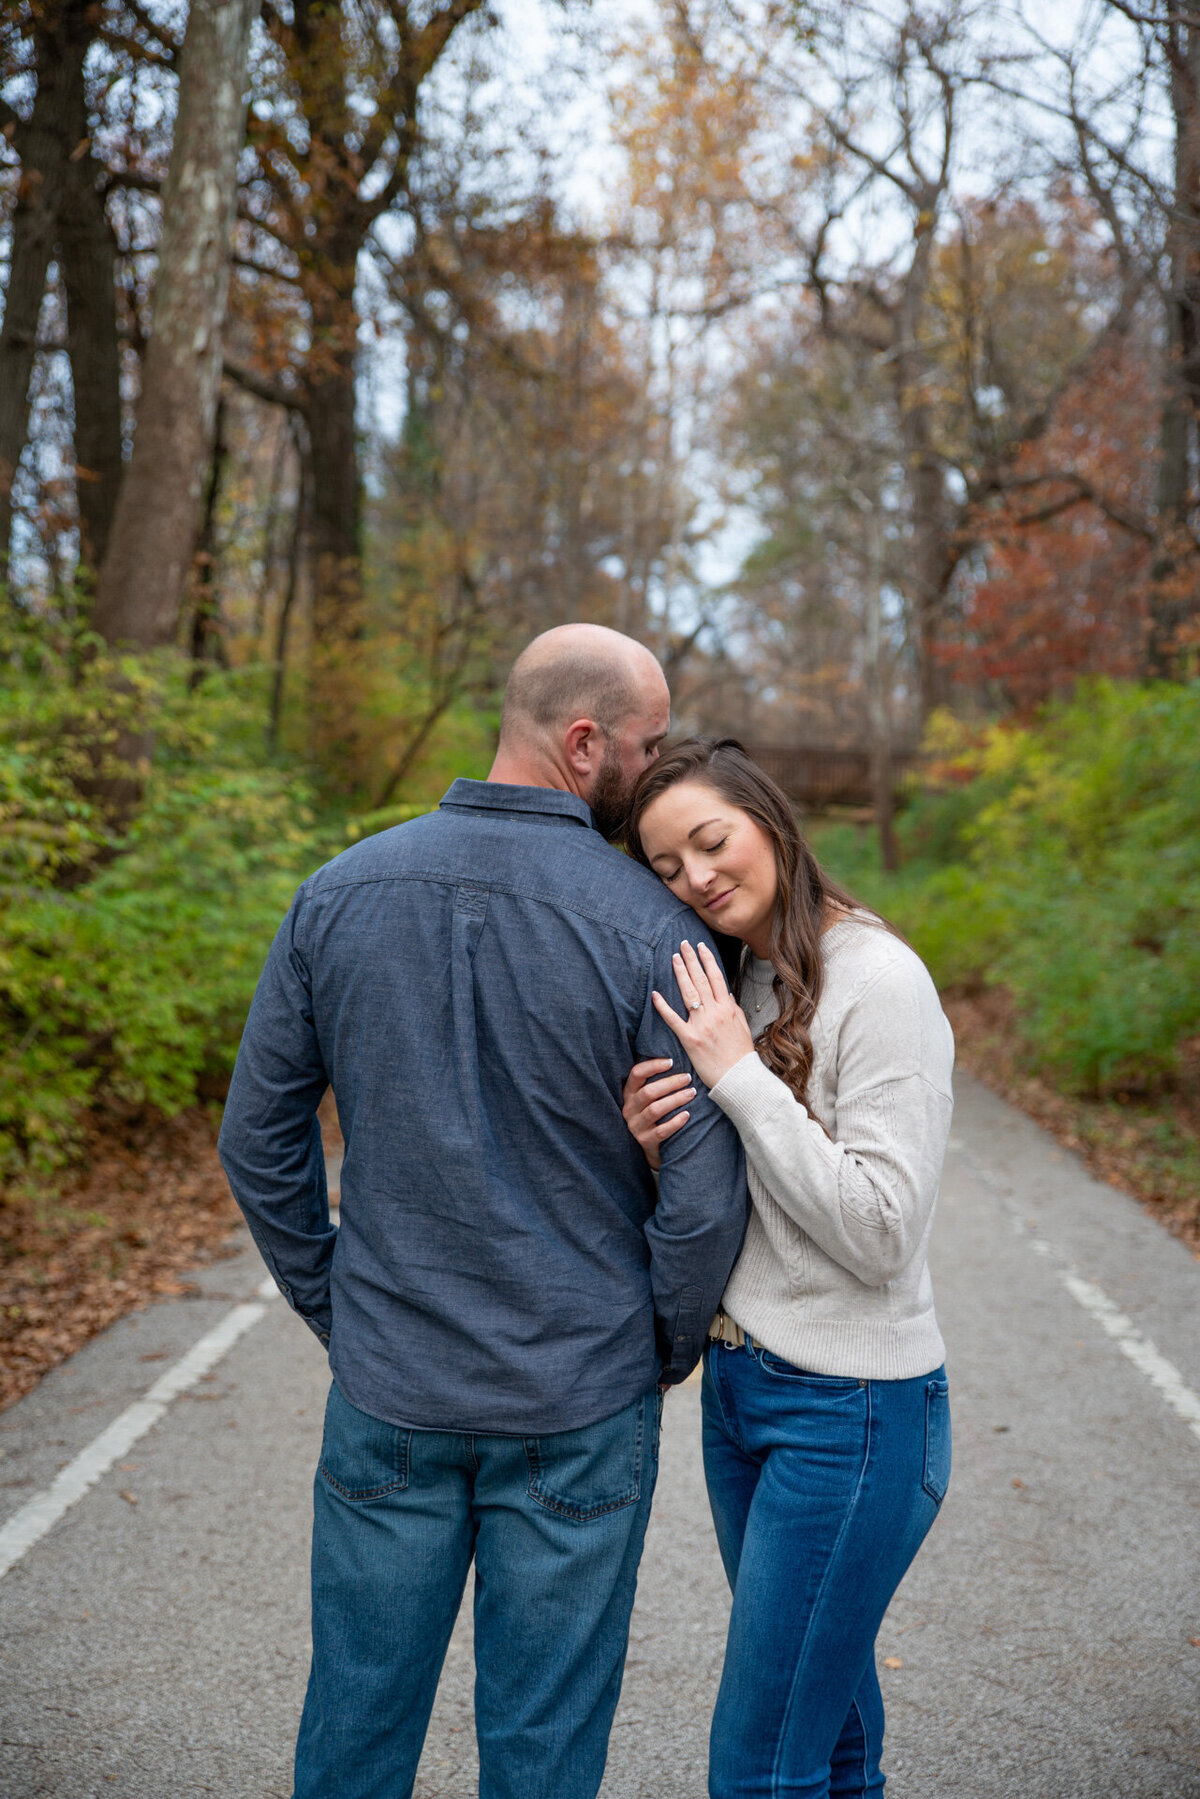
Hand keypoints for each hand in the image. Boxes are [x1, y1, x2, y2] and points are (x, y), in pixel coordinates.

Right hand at [622, 1059, 696, 1170]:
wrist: (652, 1145)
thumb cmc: (656, 1112)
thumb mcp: (650, 1095)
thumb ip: (656, 1079)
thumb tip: (676, 1052)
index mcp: (629, 1093)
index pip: (636, 1074)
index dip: (653, 1066)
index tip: (671, 1061)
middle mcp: (629, 1108)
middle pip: (648, 1092)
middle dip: (670, 1083)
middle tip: (688, 1078)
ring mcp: (635, 1126)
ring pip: (655, 1110)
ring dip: (675, 1100)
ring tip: (692, 1093)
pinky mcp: (645, 1141)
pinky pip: (661, 1131)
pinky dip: (676, 1122)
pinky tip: (687, 1115)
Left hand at [652, 939, 755, 1091]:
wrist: (739, 1078)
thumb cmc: (741, 1054)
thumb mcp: (742, 1026)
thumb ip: (733, 1008)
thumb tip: (726, 992)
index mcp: (728, 1008)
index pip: (716, 977)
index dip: (707, 959)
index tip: (700, 947)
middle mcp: (714, 1013)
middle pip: (701, 980)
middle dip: (691, 959)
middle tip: (683, 944)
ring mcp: (701, 1025)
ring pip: (688, 993)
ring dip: (680, 973)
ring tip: (674, 958)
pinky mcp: (689, 1039)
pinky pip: (673, 1019)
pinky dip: (663, 1006)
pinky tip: (655, 994)